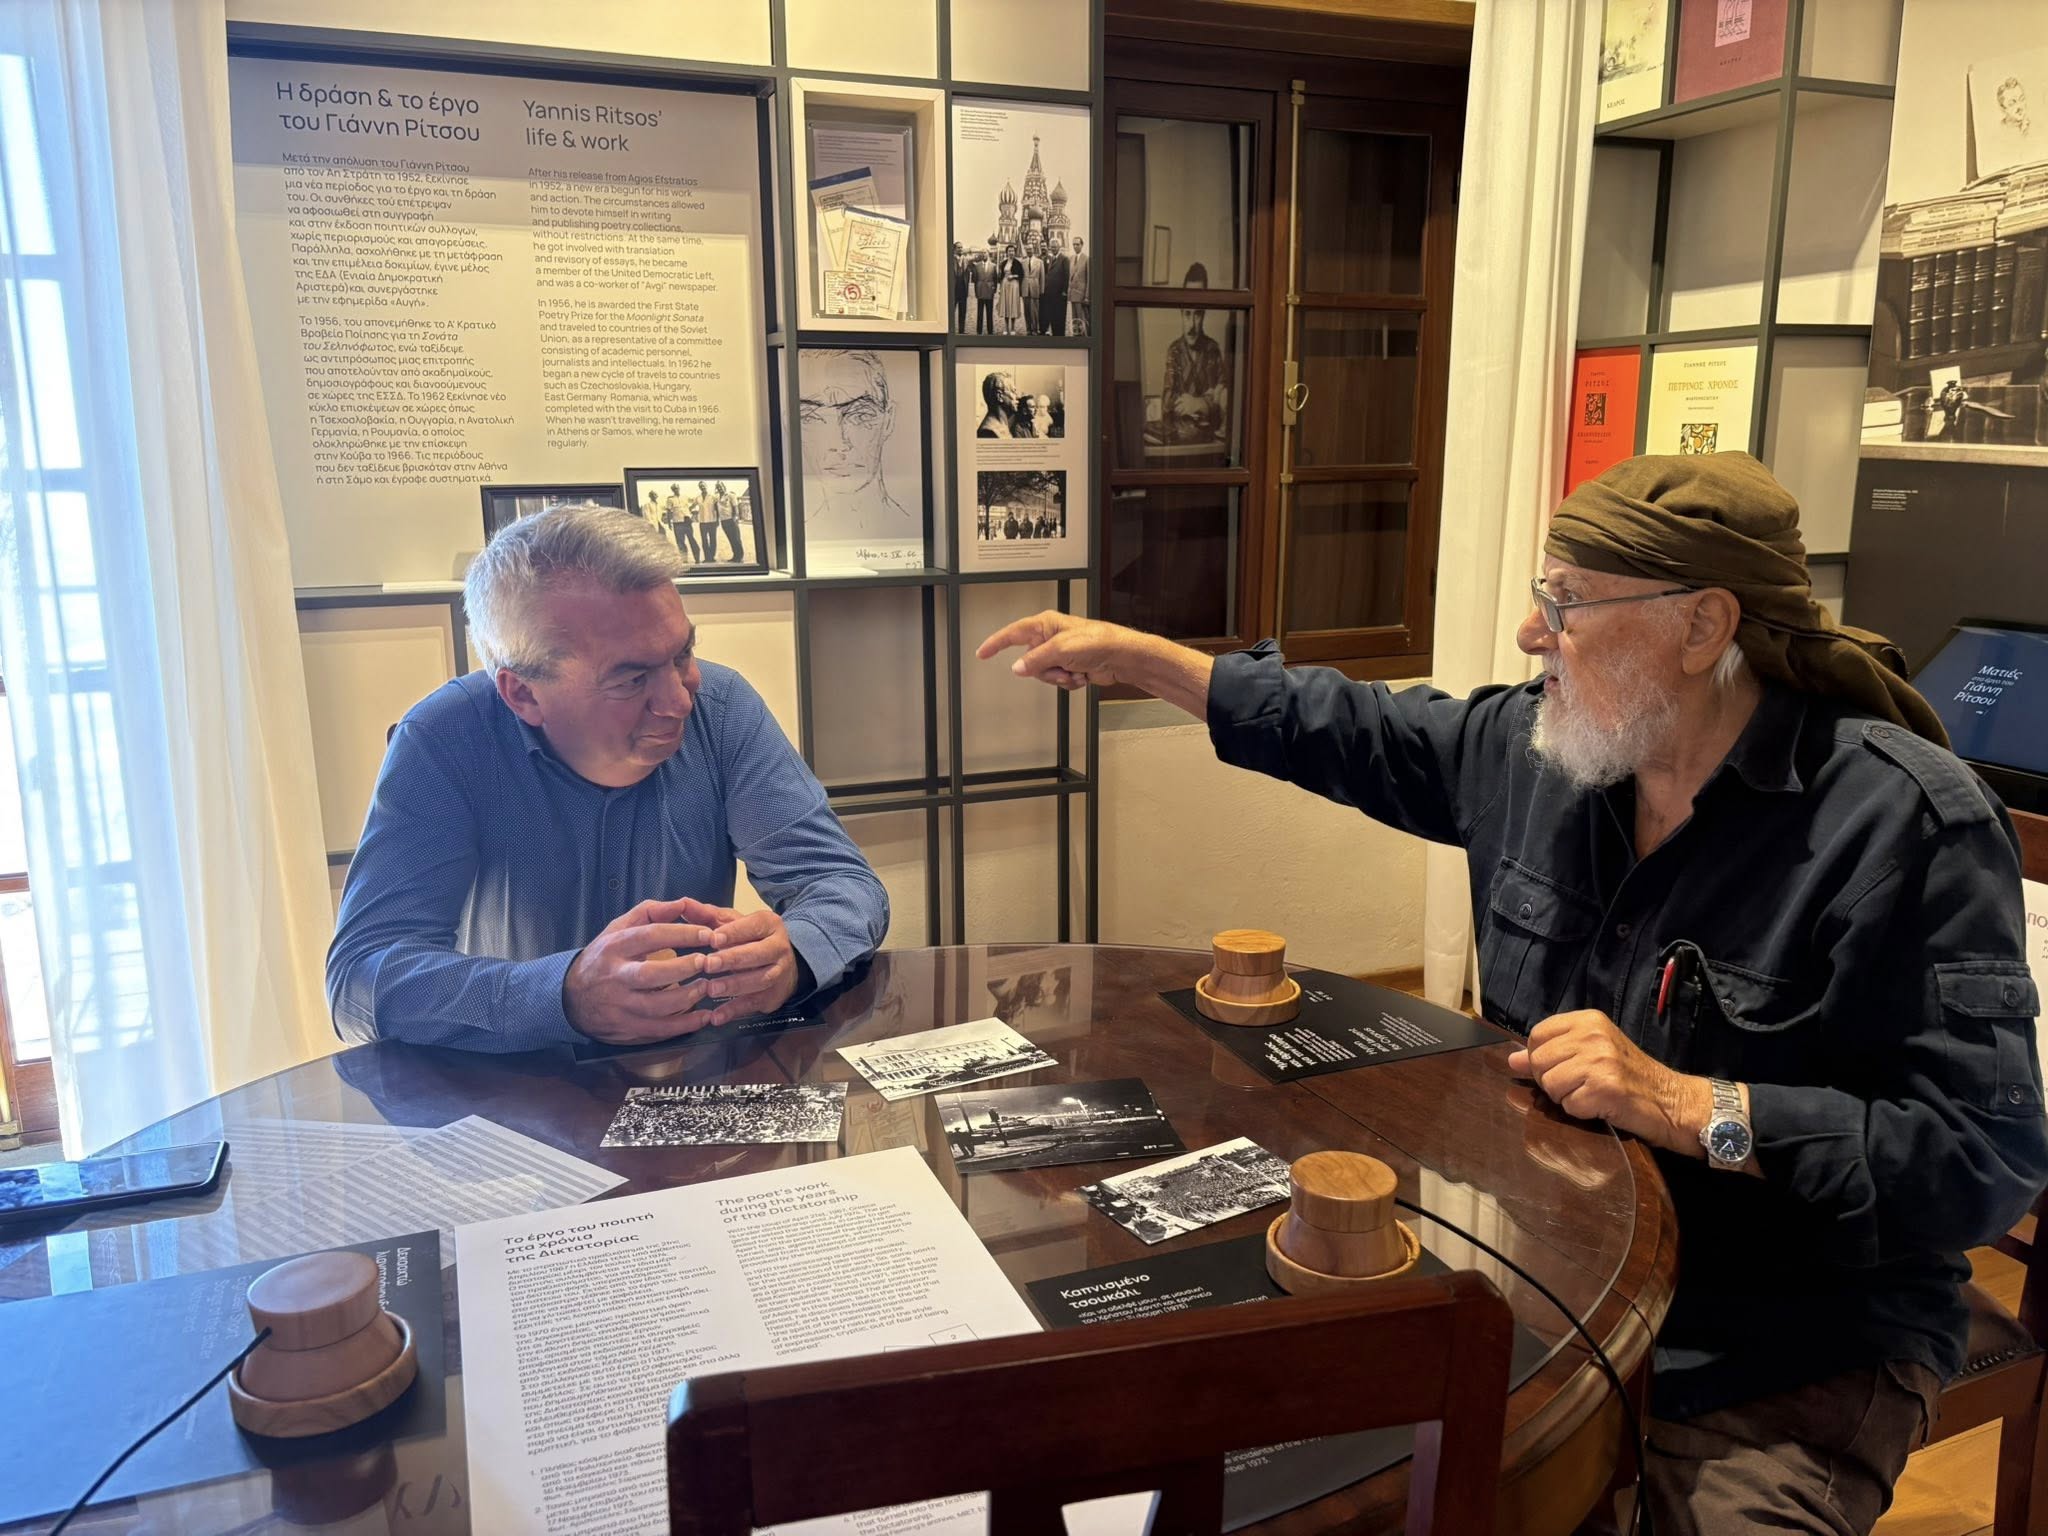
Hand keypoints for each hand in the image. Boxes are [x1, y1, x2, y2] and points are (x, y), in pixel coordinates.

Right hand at [563, 899, 719, 1044]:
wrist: (571, 998)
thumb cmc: (603, 958)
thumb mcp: (618, 929)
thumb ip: (650, 912)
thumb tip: (682, 904)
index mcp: (614, 948)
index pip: (649, 936)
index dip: (681, 934)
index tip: (707, 934)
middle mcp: (615, 977)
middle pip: (650, 974)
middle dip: (682, 968)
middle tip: (707, 962)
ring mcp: (619, 1006)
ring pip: (655, 1006)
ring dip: (687, 998)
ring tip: (707, 987)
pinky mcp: (625, 1028)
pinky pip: (657, 1030)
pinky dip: (683, 1025)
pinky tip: (702, 1017)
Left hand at [683, 898, 800, 1027]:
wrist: (784, 964)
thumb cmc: (749, 939)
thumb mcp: (732, 923)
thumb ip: (707, 915)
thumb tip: (683, 903)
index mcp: (769, 925)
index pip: (753, 926)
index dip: (734, 932)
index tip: (713, 938)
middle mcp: (778, 948)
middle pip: (758, 953)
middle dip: (733, 959)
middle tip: (708, 964)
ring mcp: (778, 974)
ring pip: (760, 979)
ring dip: (735, 985)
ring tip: (711, 989)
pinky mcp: (773, 997)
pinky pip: (754, 1004)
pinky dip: (735, 1010)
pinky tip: (716, 1016)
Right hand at [975, 610, 1148, 690]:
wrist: (1120, 656)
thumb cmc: (1097, 641)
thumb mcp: (1060, 649)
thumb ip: (1035, 660)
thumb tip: (1018, 668)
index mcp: (1045, 624)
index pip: (1012, 633)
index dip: (995, 643)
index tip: (982, 652)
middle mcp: (1051, 637)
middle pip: (1030, 661)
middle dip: (1045, 670)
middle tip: (1059, 667)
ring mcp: (1060, 652)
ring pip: (1044, 674)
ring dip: (1059, 677)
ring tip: (1074, 670)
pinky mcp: (1070, 665)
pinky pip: (1058, 680)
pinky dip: (1069, 681)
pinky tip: (1081, 674)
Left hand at [1506, 1009, 1709, 1155]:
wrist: (1672, 1102)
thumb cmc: (1629, 1077)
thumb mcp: (1590, 1055)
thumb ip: (1550, 1054)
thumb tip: (1512, 1061)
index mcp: (1588, 1021)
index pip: (1537, 1036)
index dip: (1541, 1058)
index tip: (1564, 1068)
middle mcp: (1593, 1035)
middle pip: (1539, 1061)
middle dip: (1552, 1082)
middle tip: (1580, 1086)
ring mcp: (1600, 1060)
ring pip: (1550, 1084)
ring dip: (1566, 1098)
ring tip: (1591, 1094)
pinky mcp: (1605, 1087)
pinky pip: (1569, 1105)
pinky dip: (1581, 1112)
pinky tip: (1601, 1106)